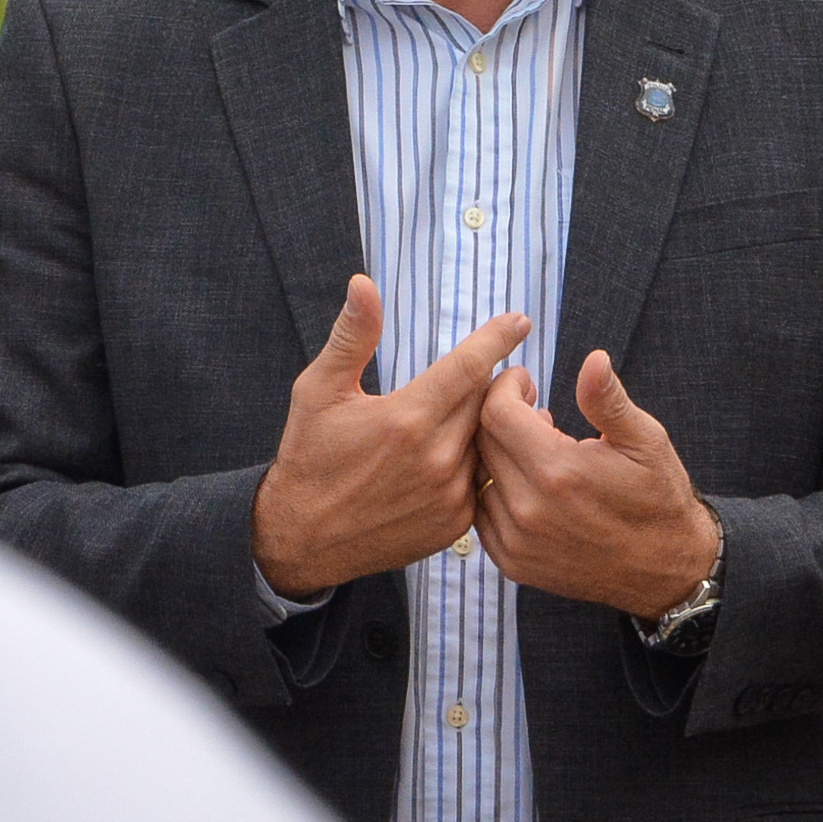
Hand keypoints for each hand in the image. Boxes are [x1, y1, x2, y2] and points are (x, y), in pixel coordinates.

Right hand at [253, 277, 530, 598]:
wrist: (302, 538)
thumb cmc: (309, 456)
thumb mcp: (319, 390)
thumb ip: (352, 336)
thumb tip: (363, 283)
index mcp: (405, 418)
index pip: (470, 367)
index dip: (497, 339)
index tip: (519, 321)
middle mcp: (434, 458)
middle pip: (487, 402)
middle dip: (496, 380)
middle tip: (500, 369)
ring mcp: (448, 495)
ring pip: (491, 442)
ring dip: (491, 422)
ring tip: (491, 408)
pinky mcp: (454, 524)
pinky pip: (486, 481)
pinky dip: (481, 461)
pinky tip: (469, 452)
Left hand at [473, 350, 721, 621]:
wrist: (664, 570)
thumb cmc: (658, 497)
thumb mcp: (645, 440)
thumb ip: (608, 399)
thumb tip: (593, 360)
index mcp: (559, 471)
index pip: (496, 413)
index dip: (506, 387)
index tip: (526, 382)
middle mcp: (529, 509)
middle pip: (483, 441)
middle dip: (501, 414)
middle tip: (532, 409)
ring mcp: (517, 541)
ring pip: (478, 477)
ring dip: (497, 454)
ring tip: (534, 447)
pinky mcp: (513, 564)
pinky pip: (482, 514)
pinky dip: (495, 491)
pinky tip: (525, 482)